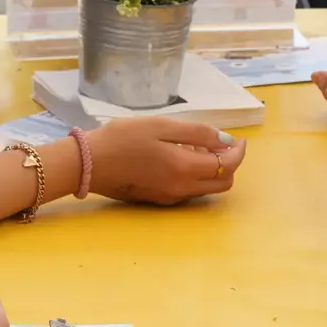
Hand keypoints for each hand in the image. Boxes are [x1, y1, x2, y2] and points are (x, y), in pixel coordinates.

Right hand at [85, 118, 246, 203]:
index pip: (227, 166)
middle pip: (221, 183)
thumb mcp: (161, 126)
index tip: (239, 140)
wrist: (88, 164)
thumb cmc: (122, 139)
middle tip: (221, 143)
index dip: (238, 152)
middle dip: (229, 164)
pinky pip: (188, 190)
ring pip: (206, 189)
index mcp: (185, 169)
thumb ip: (198, 134)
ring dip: (211, 170)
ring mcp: (169, 197)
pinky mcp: (158, 199)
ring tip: (196, 147)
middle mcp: (182, 189)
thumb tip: (225, 142)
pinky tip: (178, 158)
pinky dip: (194, 176)